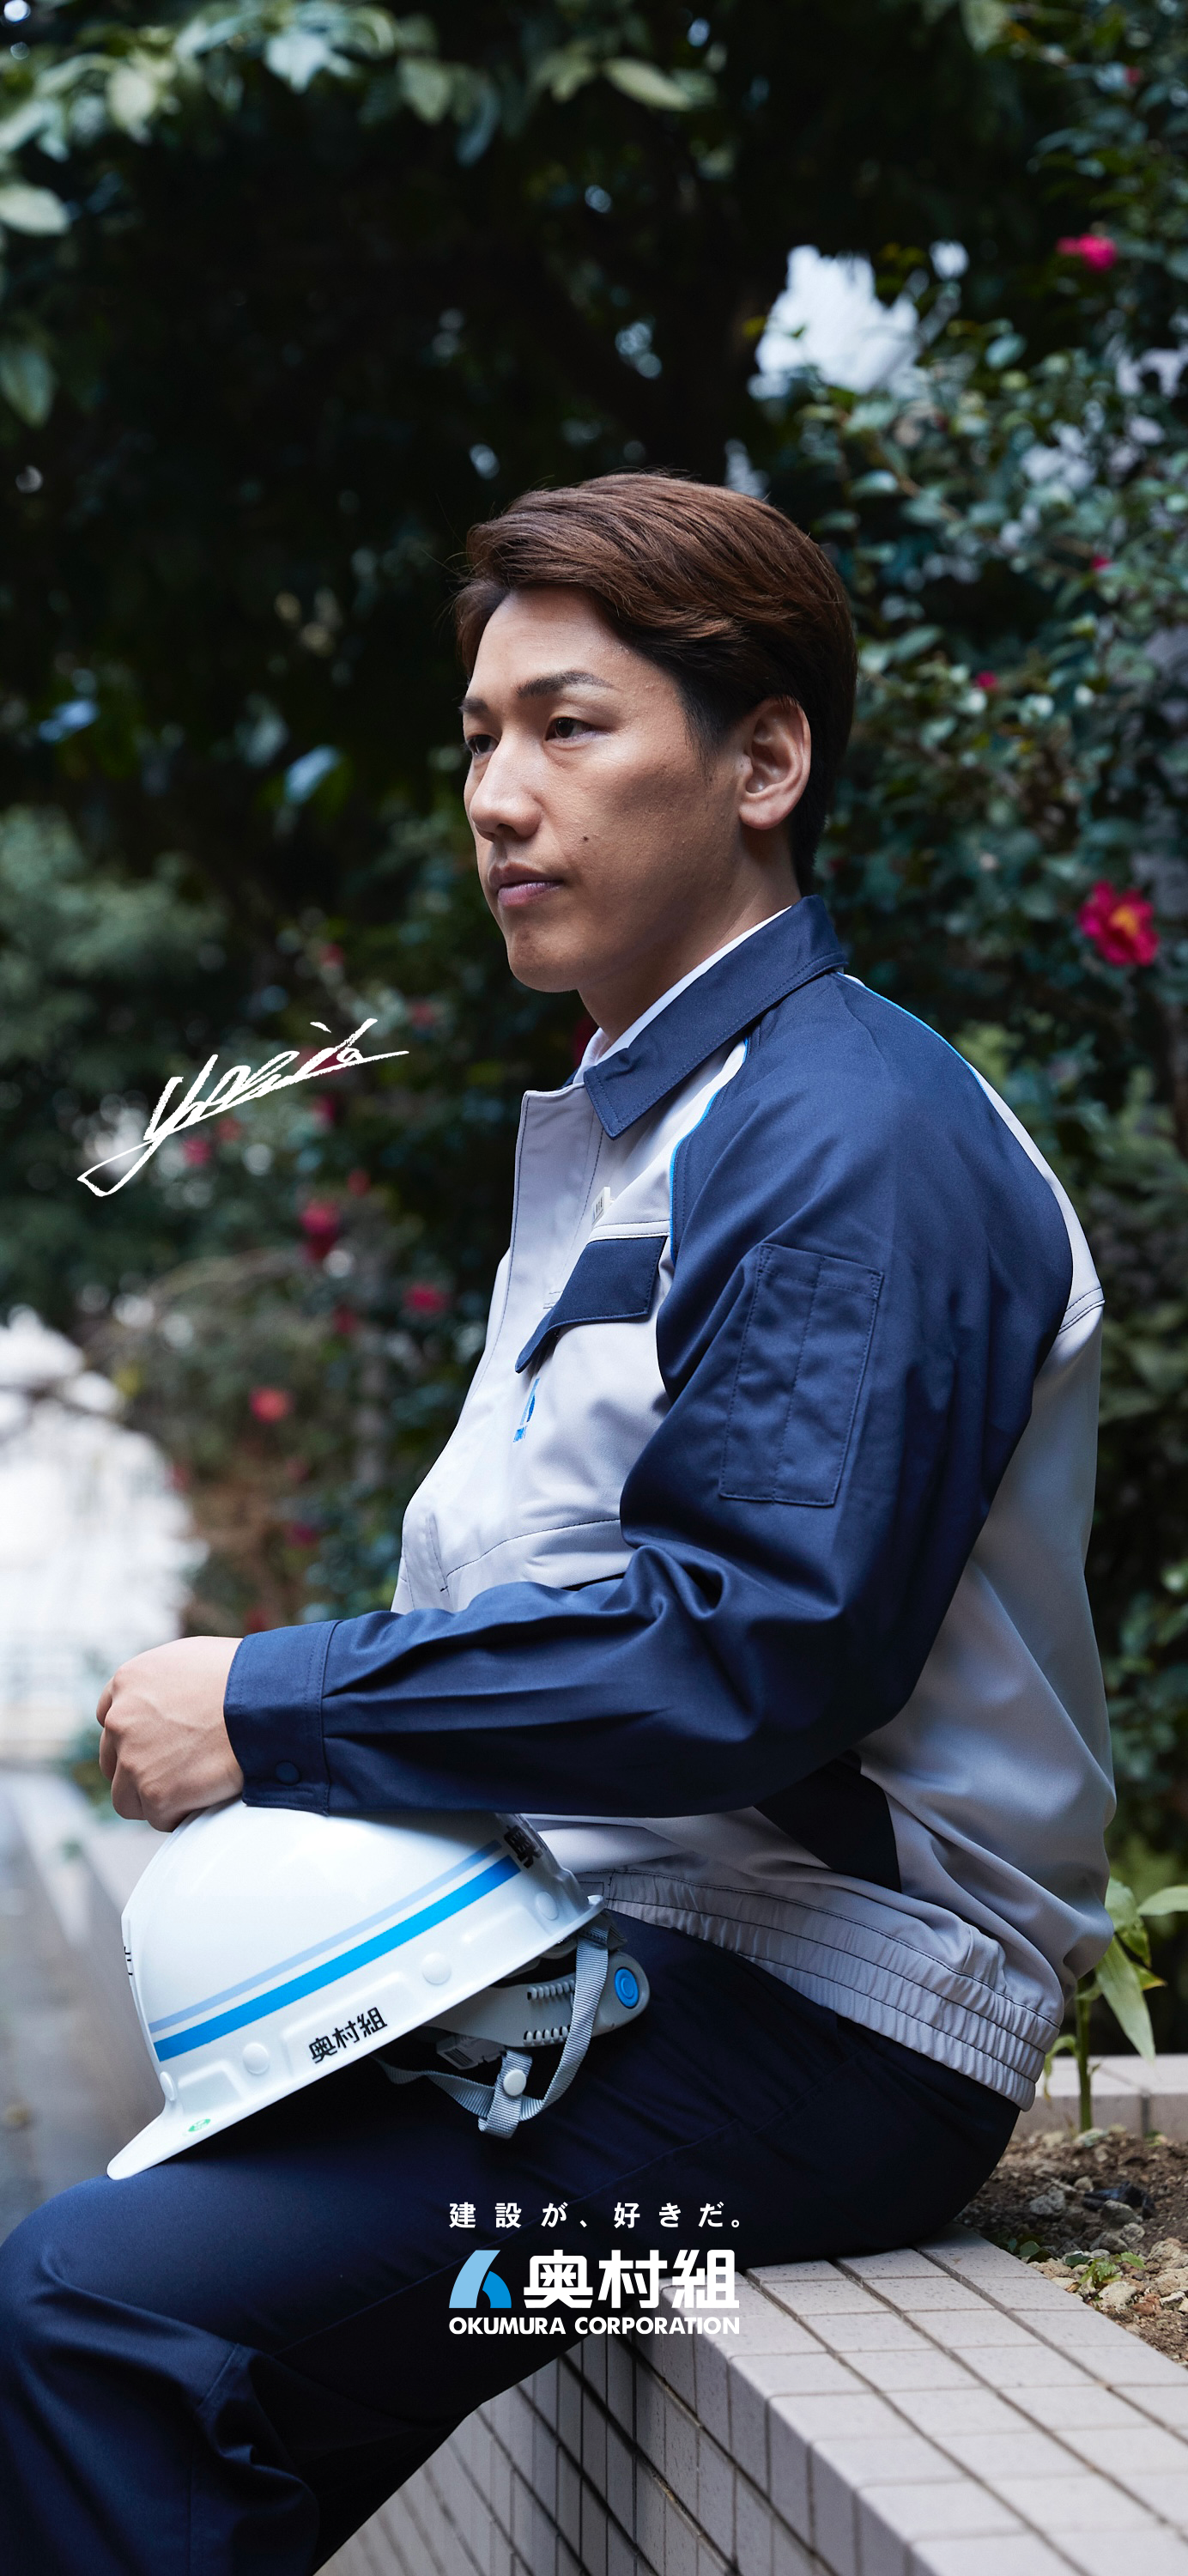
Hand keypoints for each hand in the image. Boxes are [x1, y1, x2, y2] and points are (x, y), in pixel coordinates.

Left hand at [97, 1636, 244, 1829]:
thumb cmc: (246, 1676)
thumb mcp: (193, 1659)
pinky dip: (180, 1815)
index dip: (133, 1736)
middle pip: (114, 1761)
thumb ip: (166, 1683)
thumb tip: (170, 1704)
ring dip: (155, 1798)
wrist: (267, 1703)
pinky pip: (158, 1818)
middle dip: (140, 1769)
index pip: (109, 1718)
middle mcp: (121, 1718)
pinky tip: (206, 1799)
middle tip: (178, 1772)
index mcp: (129, 1681)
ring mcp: (134, 1759)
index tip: (155, 1745)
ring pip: (127, 1796)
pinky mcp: (155, 1793)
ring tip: (193, 1790)